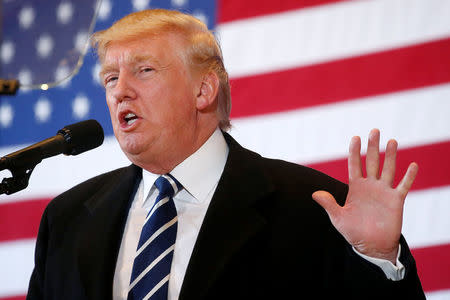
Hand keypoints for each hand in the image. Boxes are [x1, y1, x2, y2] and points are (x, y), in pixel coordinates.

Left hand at [312, 129, 417, 263]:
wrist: (371, 246)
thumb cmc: (353, 232)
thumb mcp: (338, 217)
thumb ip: (328, 204)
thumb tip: (315, 194)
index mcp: (355, 187)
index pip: (354, 165)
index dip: (355, 151)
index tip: (355, 137)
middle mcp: (370, 186)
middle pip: (372, 162)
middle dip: (373, 147)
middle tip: (375, 130)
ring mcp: (383, 192)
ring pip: (388, 169)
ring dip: (391, 156)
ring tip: (392, 141)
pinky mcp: (396, 201)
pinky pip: (403, 186)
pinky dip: (408, 176)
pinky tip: (412, 165)